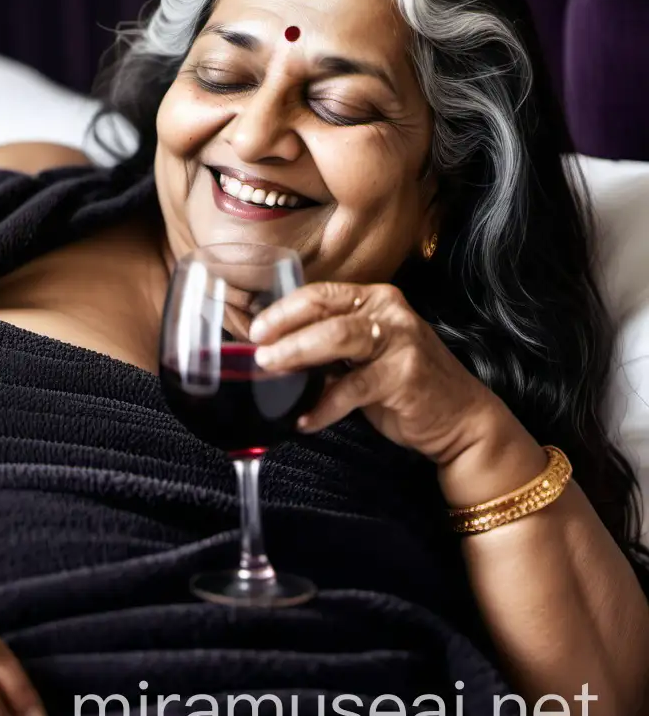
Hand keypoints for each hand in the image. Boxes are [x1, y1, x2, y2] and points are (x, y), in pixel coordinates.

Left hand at [248, 281, 500, 464]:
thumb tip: (272, 354)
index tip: (255, 330)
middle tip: (258, 351)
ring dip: (298, 354)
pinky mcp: (405, 374)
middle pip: (326, 312)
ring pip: (338, 337)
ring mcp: (401, 340)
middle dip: (285, 330)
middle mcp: (390, 312)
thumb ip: (326, 351)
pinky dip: (324, 406)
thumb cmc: (403, 386)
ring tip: (271, 370)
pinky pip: (353, 387)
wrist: (459, 418)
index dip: (284, 310)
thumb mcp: (361, 360)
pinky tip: (305, 420)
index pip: (321, 295)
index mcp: (375, 300)